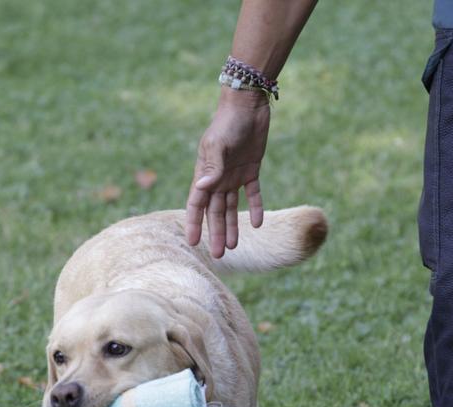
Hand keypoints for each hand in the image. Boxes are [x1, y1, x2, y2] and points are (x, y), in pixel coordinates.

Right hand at [185, 89, 270, 257]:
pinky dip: (256, 207)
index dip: (194, 223)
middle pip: (215, 211)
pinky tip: (258, 224)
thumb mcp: (219, 145)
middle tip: (219, 256)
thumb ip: (212, 167)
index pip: (196, 204)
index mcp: (205, 173)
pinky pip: (253, 194)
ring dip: (232, 226)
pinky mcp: (251, 170)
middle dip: (215, 232)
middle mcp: (217, 177)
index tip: (193, 243)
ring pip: (232, 206)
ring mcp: (234, 175)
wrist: (248, 104)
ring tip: (233, 246)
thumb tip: (203, 189)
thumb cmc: (228, 122)